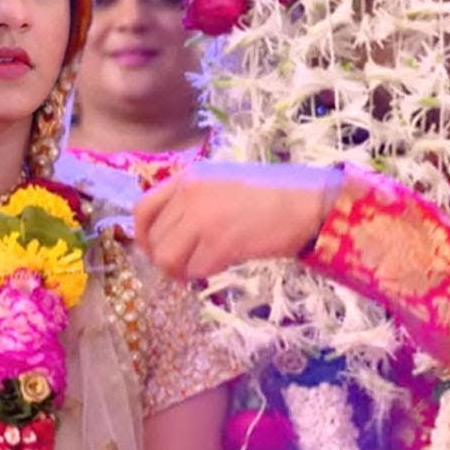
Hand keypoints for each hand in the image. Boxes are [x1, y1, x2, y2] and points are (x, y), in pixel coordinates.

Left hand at [133, 161, 342, 280]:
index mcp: (188, 177)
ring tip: (202, 268)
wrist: (307, 202)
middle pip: (154, 240)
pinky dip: (207, 273)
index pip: (142, 209)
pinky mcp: (220, 242)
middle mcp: (189, 194)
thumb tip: (167, 236)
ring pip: (168, 259)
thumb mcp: (222, 183)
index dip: (142, 236)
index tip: (153, 250)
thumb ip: (192, 202)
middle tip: (186, 267)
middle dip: (166, 260)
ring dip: (182, 271)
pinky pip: (196, 269)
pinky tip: (227, 262)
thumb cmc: (272, 194)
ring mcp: (203, 218)